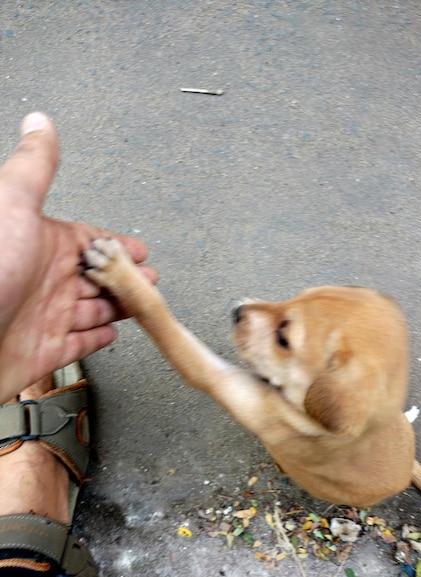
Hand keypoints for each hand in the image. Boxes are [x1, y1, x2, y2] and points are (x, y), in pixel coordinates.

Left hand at [0, 112, 156, 402]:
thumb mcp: (12, 206)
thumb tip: (40, 124)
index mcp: (41, 245)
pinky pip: (80, 343)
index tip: (139, 250)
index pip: (90, 242)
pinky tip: (110, 332)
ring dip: (121, 305)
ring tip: (143, 303)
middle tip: (148, 279)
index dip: (117, 245)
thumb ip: (34, 168)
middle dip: (127, 277)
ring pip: (95, 310)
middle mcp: (44, 280)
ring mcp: (45, 317)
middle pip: (98, 277)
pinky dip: (98, 338)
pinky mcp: (44, 351)